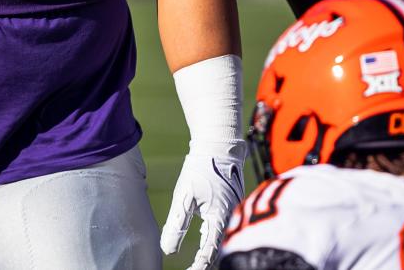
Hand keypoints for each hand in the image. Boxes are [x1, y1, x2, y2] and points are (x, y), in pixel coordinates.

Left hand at [161, 141, 244, 269]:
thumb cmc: (201, 168)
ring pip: (224, 239)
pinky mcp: (233, 205)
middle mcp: (232, 219)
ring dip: (211, 250)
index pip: (210, 252)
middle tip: (193, 268)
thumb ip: (177, 224)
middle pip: (220, 249)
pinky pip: (226, 227)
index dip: (199, 265)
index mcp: (220, 219)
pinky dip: (216, 237)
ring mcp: (236, 212)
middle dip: (206, 261)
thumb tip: (167, 250)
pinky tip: (207, 239)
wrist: (219, 146)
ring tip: (197, 261)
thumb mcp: (185, 196)